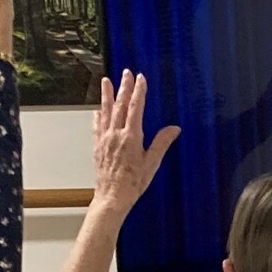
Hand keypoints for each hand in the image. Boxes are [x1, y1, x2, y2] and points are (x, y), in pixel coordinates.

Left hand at [89, 72, 178, 219]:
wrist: (112, 198)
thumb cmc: (132, 184)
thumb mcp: (152, 164)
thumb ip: (162, 143)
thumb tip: (174, 129)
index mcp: (131, 137)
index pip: (135, 108)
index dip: (138, 91)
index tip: (141, 78)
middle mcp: (115, 135)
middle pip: (119, 105)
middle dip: (123, 87)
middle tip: (126, 72)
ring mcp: (105, 139)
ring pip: (105, 112)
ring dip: (106, 95)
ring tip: (106, 81)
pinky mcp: (98, 146)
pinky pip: (97, 126)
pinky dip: (98, 115)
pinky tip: (97, 109)